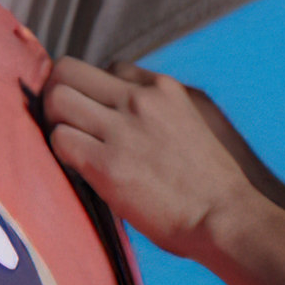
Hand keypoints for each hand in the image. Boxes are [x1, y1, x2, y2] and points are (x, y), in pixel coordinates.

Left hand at [43, 58, 284, 266]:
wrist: (229, 216)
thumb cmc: (216, 181)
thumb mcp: (197, 122)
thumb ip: (163, 108)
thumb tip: (131, 112)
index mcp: (163, 88)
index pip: (109, 67)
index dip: (99, 93)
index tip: (103, 117)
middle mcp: (139, 100)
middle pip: (68, 70)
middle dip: (58, 93)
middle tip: (65, 123)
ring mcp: (122, 129)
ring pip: (56, 99)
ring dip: (54, 123)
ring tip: (70, 147)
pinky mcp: (107, 164)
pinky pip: (59, 140)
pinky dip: (60, 152)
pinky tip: (76, 167)